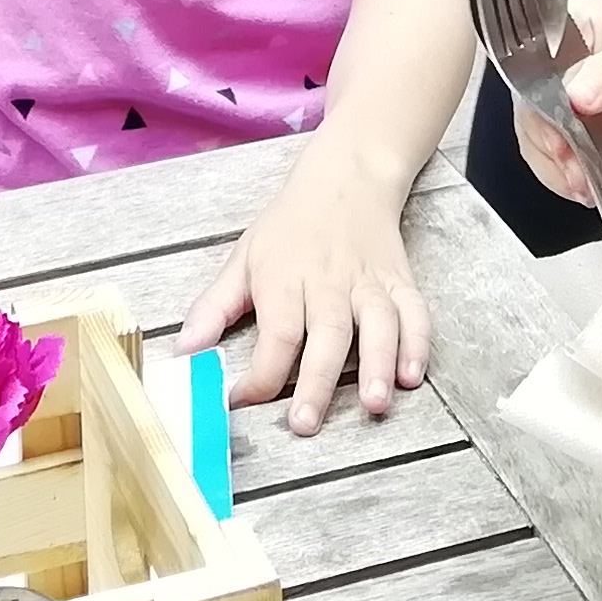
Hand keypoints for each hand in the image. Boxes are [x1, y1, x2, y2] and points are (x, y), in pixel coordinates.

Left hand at [175, 150, 433, 436]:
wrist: (346, 178)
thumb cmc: (290, 226)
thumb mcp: (243, 258)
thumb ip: (214, 308)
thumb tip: (183, 353)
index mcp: (286, 278)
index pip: (276, 332)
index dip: (260, 373)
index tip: (244, 401)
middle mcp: (330, 282)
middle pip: (326, 334)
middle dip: (317, 381)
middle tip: (307, 422)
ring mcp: (369, 282)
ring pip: (378, 324)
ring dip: (378, 364)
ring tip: (375, 403)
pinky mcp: (400, 281)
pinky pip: (415, 312)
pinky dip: (418, 342)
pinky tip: (412, 375)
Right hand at [509, 0, 601, 209]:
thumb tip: (577, 98)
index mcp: (552, 35)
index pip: (529, 80)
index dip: (539, 116)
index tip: (559, 144)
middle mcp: (546, 71)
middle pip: (532, 121)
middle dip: (557, 156)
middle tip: (581, 178)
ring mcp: (560, 103)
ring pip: (547, 149)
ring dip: (573, 175)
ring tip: (601, 187)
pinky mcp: (578, 131)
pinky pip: (574, 161)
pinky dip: (595, 178)